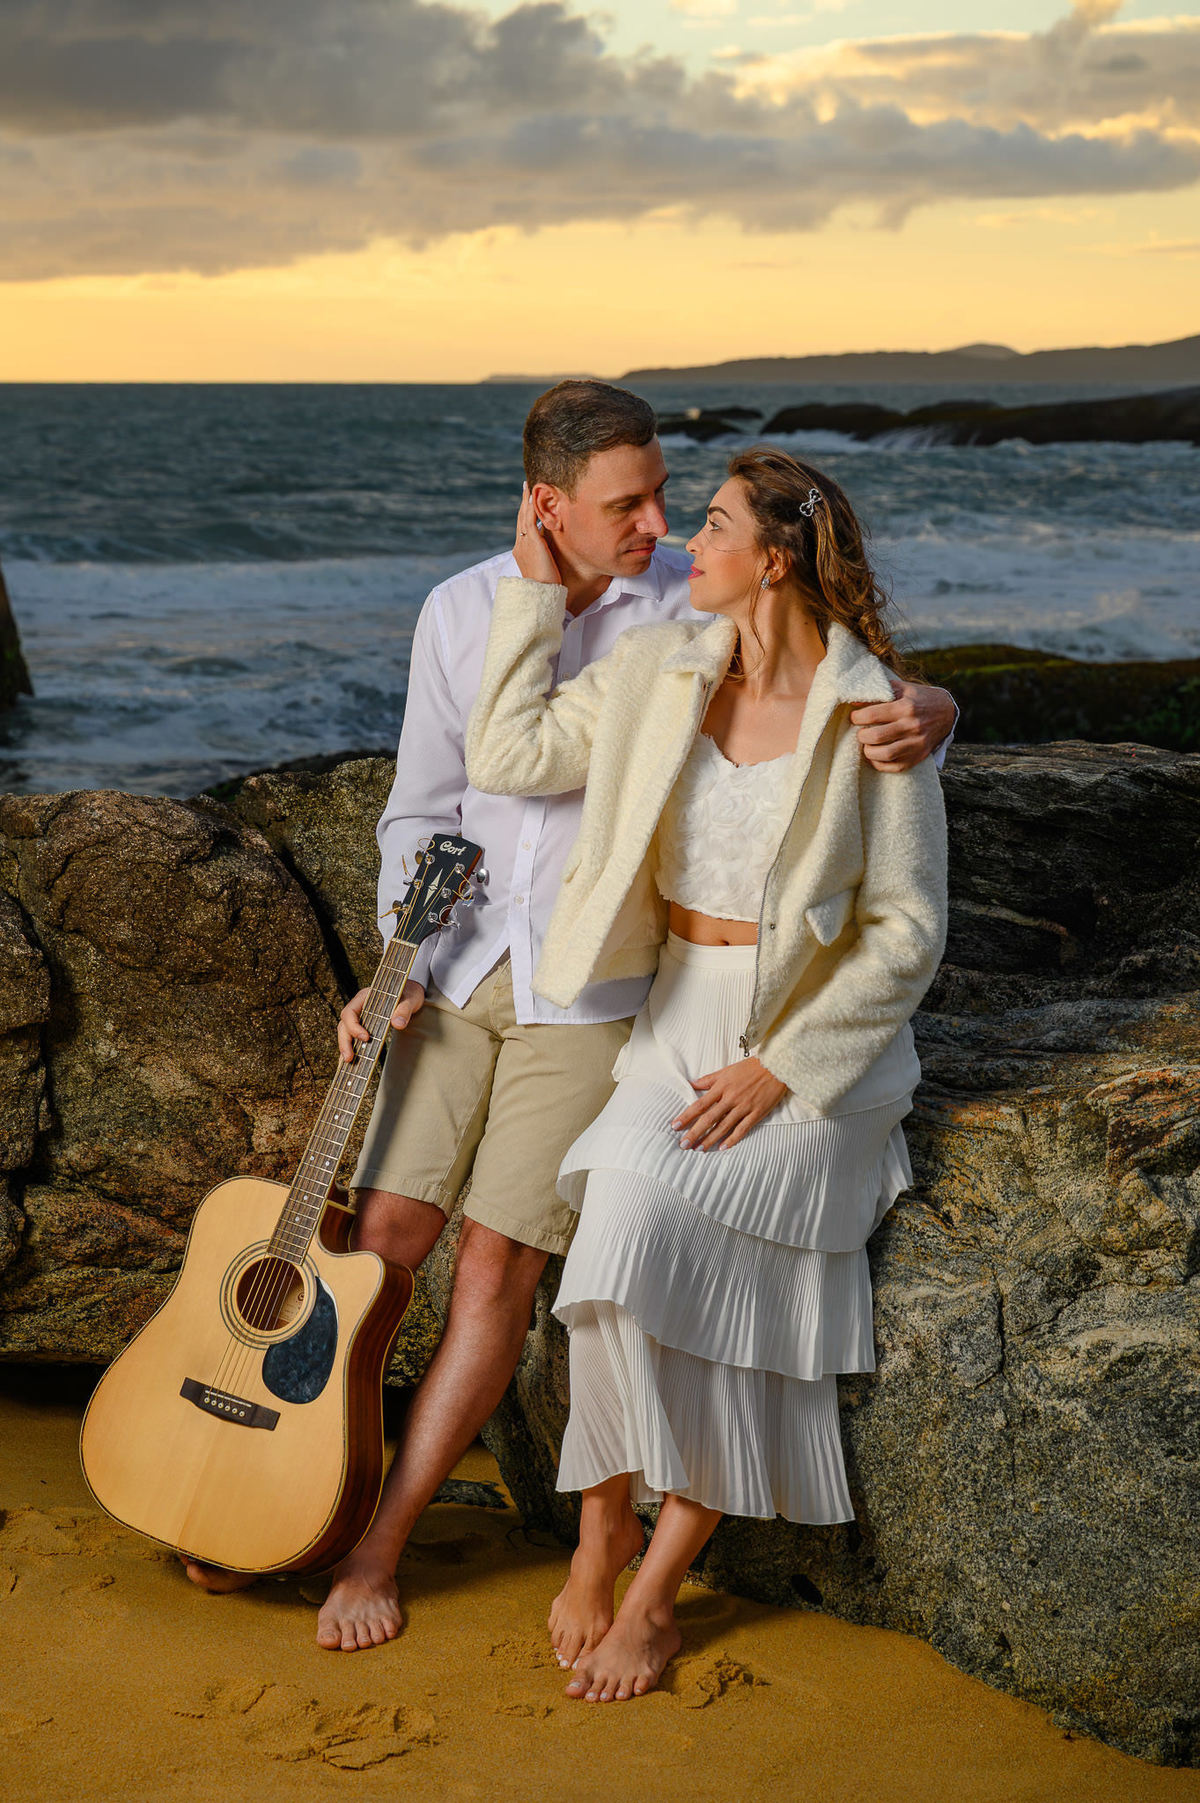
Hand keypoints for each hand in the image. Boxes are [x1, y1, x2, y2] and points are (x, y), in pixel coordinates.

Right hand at [338, 980, 424, 1061]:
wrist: (412, 996)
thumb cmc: (409, 994)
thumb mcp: (410, 999)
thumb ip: (404, 1010)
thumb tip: (397, 1024)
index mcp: (364, 997)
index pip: (350, 1012)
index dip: (354, 1026)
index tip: (366, 1038)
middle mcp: (359, 1007)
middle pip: (344, 1025)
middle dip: (345, 1042)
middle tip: (349, 1058)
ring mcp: (360, 1018)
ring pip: (346, 1033)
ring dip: (346, 1048)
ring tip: (349, 1063)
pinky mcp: (364, 1027)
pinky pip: (354, 1039)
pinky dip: (351, 1049)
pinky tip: (351, 1063)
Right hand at [513, 482, 562, 583]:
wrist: (540, 593)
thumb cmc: (546, 586)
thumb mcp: (544, 567)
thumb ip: (546, 555)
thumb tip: (552, 549)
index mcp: (521, 551)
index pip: (523, 527)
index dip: (525, 513)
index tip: (528, 502)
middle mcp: (520, 545)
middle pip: (521, 518)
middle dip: (524, 502)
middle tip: (526, 486)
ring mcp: (524, 543)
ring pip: (524, 516)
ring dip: (526, 500)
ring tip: (529, 485)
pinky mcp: (532, 542)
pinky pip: (530, 520)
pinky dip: (531, 507)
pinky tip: (534, 496)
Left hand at [672, 1057, 787, 1151]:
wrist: (775, 1067)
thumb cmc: (750, 1068)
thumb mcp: (726, 1071)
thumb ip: (708, 1079)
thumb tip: (690, 1083)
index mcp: (722, 1087)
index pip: (700, 1104)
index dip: (687, 1116)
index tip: (675, 1126)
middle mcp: (731, 1098)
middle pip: (709, 1118)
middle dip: (695, 1132)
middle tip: (683, 1144)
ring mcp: (744, 1107)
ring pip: (724, 1127)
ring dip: (710, 1139)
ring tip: (699, 1149)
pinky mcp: (756, 1113)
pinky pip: (742, 1129)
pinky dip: (732, 1139)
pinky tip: (722, 1148)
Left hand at [850, 679, 956, 771]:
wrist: (947, 713)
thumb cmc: (919, 698)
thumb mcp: (903, 689)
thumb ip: (879, 693)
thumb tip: (853, 701)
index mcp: (906, 707)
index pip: (872, 715)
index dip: (857, 717)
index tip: (855, 717)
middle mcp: (912, 726)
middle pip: (876, 736)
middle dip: (861, 735)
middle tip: (861, 732)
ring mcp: (916, 744)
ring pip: (884, 754)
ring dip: (868, 751)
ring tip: (867, 744)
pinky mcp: (918, 757)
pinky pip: (894, 767)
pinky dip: (879, 764)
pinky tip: (876, 756)